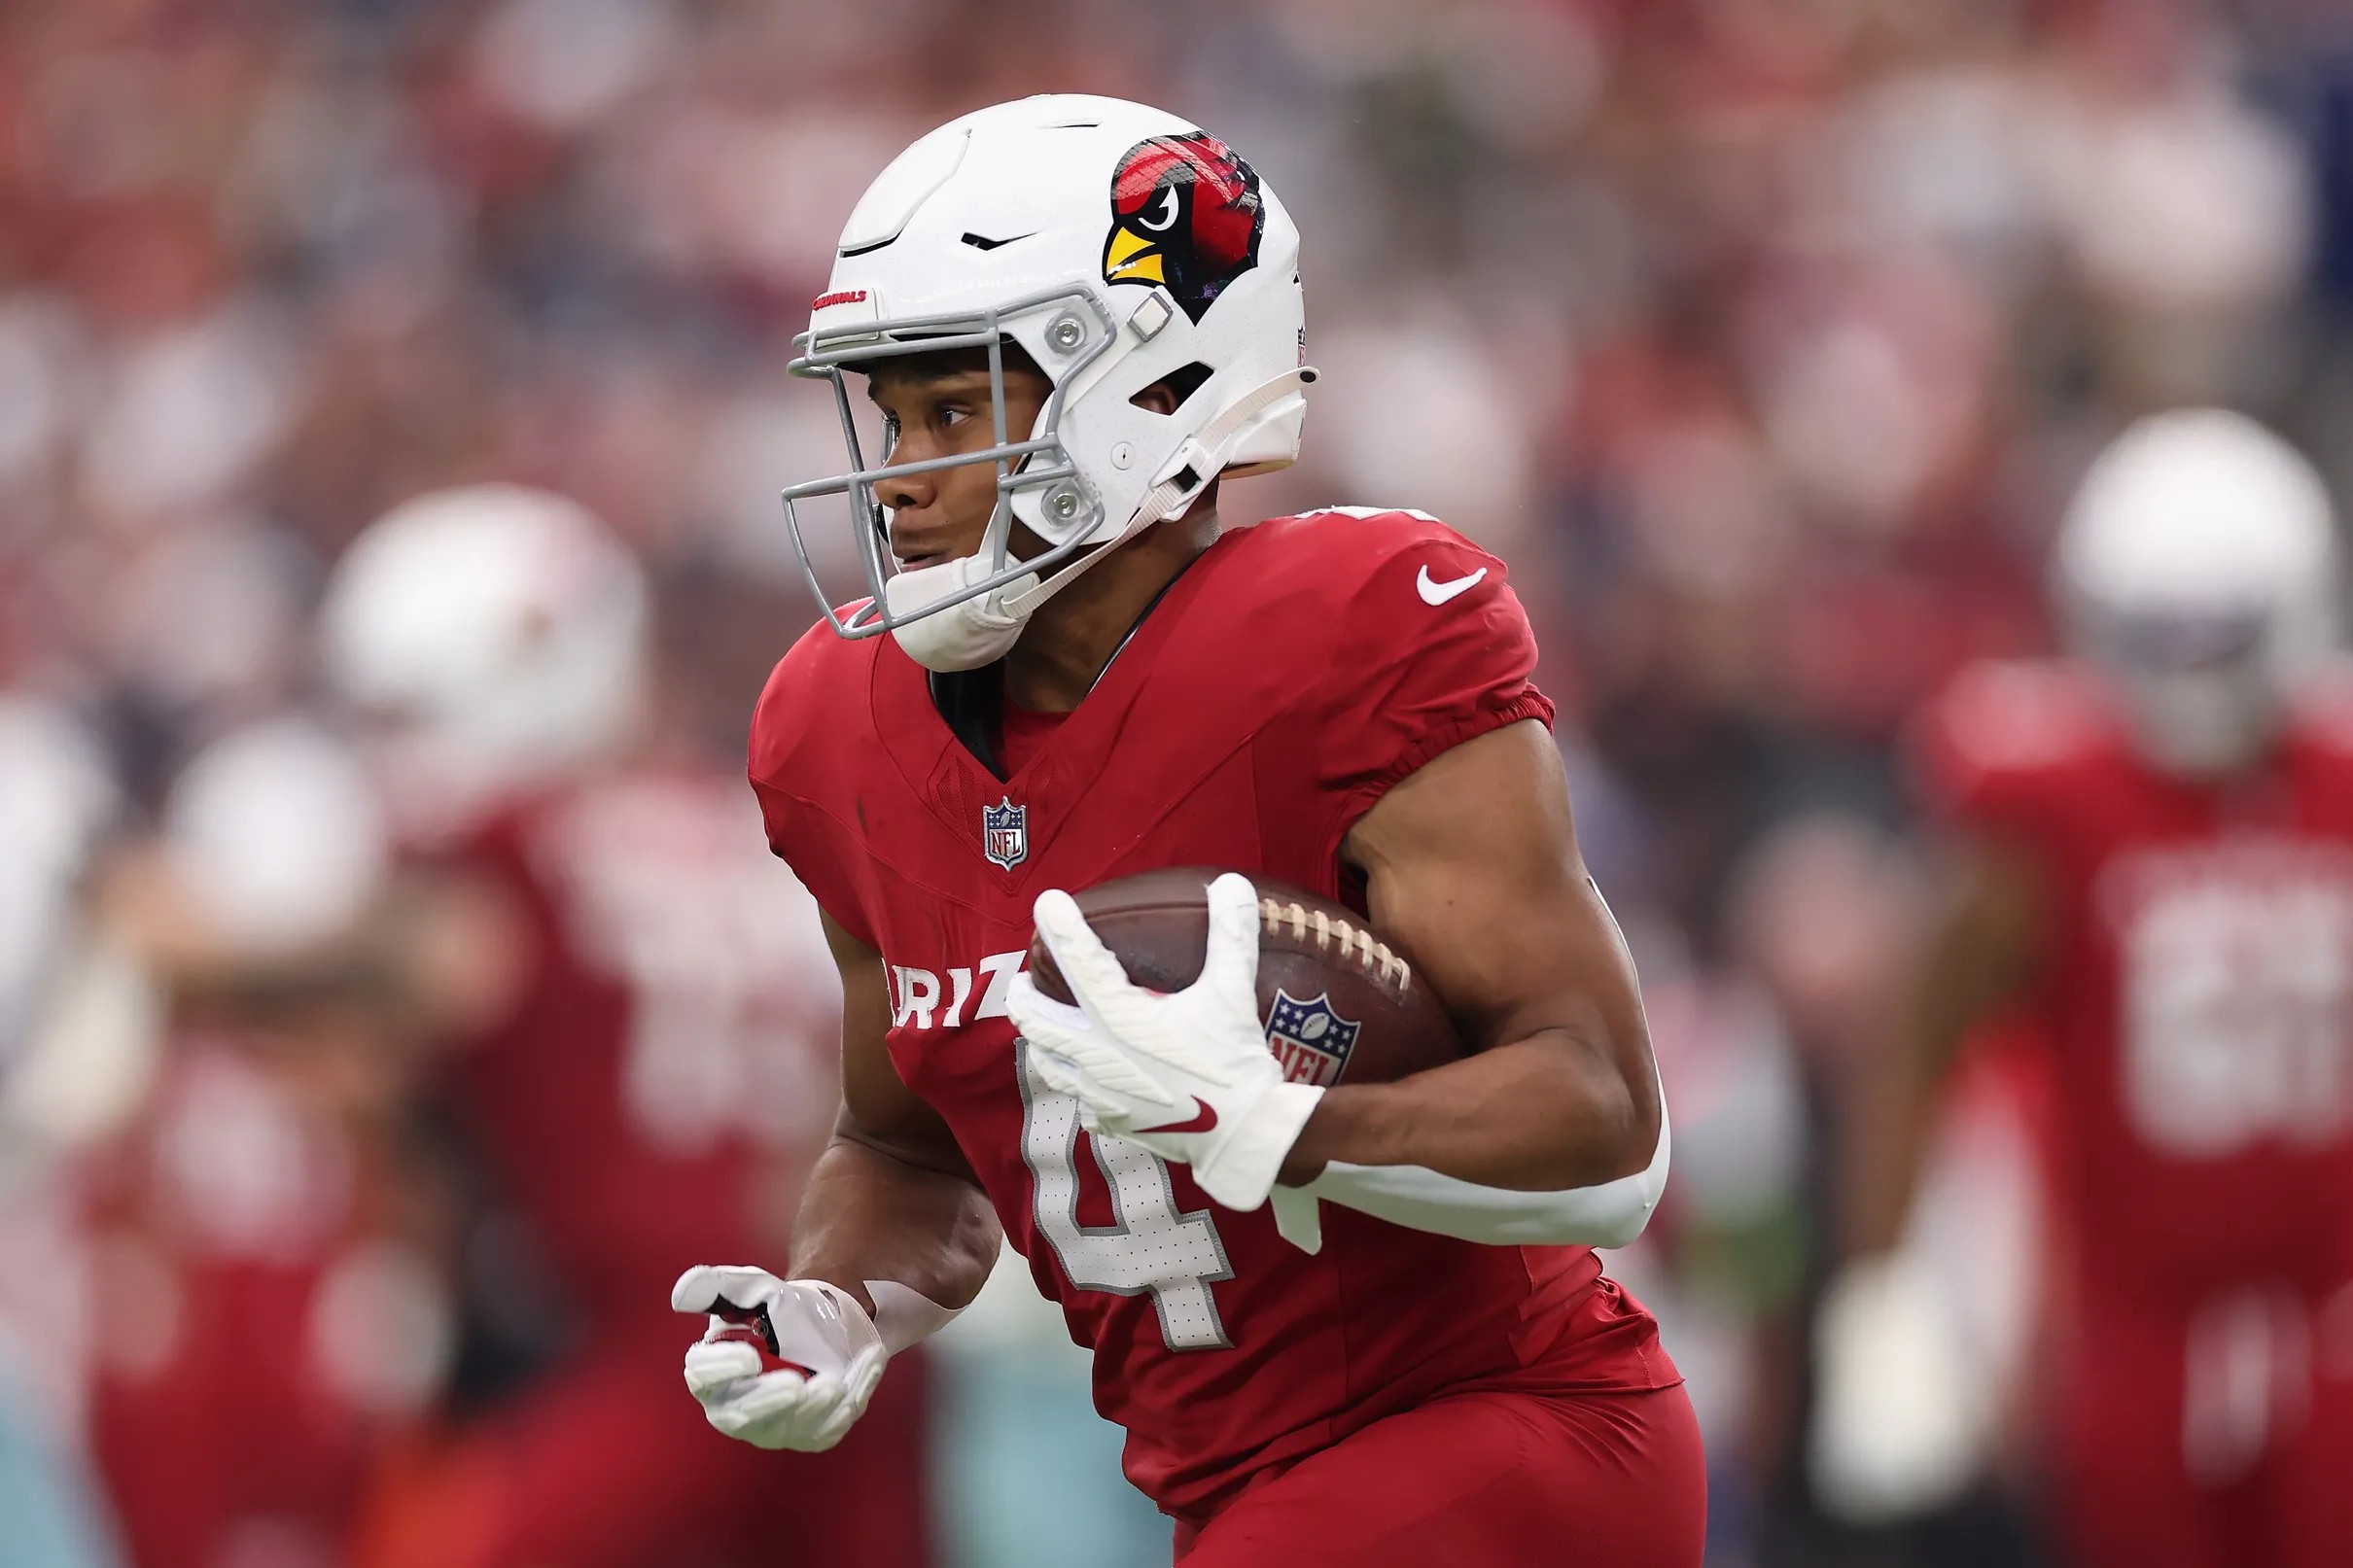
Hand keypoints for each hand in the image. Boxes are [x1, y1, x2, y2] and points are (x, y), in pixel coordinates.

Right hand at [671, 1265, 885, 1451]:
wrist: (824, 1323)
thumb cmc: (777, 1310)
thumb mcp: (750, 1289)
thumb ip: (715, 1286)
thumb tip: (681, 1295)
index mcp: (711, 1374)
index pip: (704, 1377)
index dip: (723, 1369)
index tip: (749, 1355)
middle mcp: (737, 1409)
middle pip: (745, 1415)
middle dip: (771, 1402)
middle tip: (795, 1385)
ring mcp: (776, 1427)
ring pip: (792, 1429)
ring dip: (817, 1408)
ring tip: (837, 1381)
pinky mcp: (813, 1433)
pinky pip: (832, 1427)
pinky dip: (855, 1394)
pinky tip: (869, 1361)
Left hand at [1006, 871, 1322, 1213]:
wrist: (1242, 1135)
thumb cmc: (1234, 1061)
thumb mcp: (1232, 993)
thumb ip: (1230, 936)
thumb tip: (1233, 883)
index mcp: (1120, 1018)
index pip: (1079, 962)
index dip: (1060, 927)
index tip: (1045, 902)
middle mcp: (1098, 1055)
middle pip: (1038, 1021)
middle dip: (1024, 997)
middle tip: (1023, 982)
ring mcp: (1100, 1094)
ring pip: (1050, 1064)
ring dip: (1040, 1040)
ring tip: (1041, 1030)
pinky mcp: (1113, 1121)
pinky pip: (1079, 1101)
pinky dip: (1076, 1084)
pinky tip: (1086, 1081)